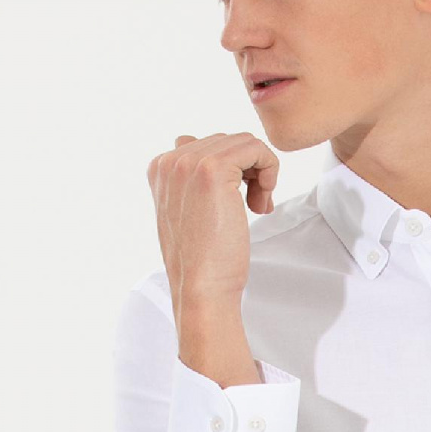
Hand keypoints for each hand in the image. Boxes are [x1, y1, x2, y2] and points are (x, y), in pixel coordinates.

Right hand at [146, 129, 280, 318]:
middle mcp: (170, 160)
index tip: (241, 202)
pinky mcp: (214, 170)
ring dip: (261, 172)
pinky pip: (256, 148)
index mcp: (160, 168)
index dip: (234, 171)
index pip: (209, 145)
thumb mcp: (188, 212)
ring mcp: (189, 163)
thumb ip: (189, 179)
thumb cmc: (203, 260)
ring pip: (245, 142)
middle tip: (254, 206)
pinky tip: (263, 200)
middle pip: (228, 141)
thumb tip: (197, 146)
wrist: (202, 289)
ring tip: (258, 205)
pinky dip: (270, 170)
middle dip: (249, 171)